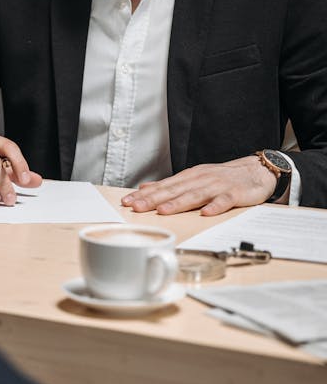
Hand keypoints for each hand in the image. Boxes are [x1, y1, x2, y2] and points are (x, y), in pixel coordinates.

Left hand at [120, 155, 276, 215]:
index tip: (127, 201)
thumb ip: (170, 184)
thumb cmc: (221, 177)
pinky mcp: (235, 194)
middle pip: (174, 190)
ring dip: (178, 203)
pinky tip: (205, 213)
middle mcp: (200, 180)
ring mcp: (217, 186)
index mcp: (189, 177)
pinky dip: (215, 206)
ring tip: (163, 211)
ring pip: (195, 195)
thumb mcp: (193, 177)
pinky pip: (224, 201)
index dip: (144, 194)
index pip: (162, 186)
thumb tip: (144, 187)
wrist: (255, 170)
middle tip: (136, 206)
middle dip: (153, 199)